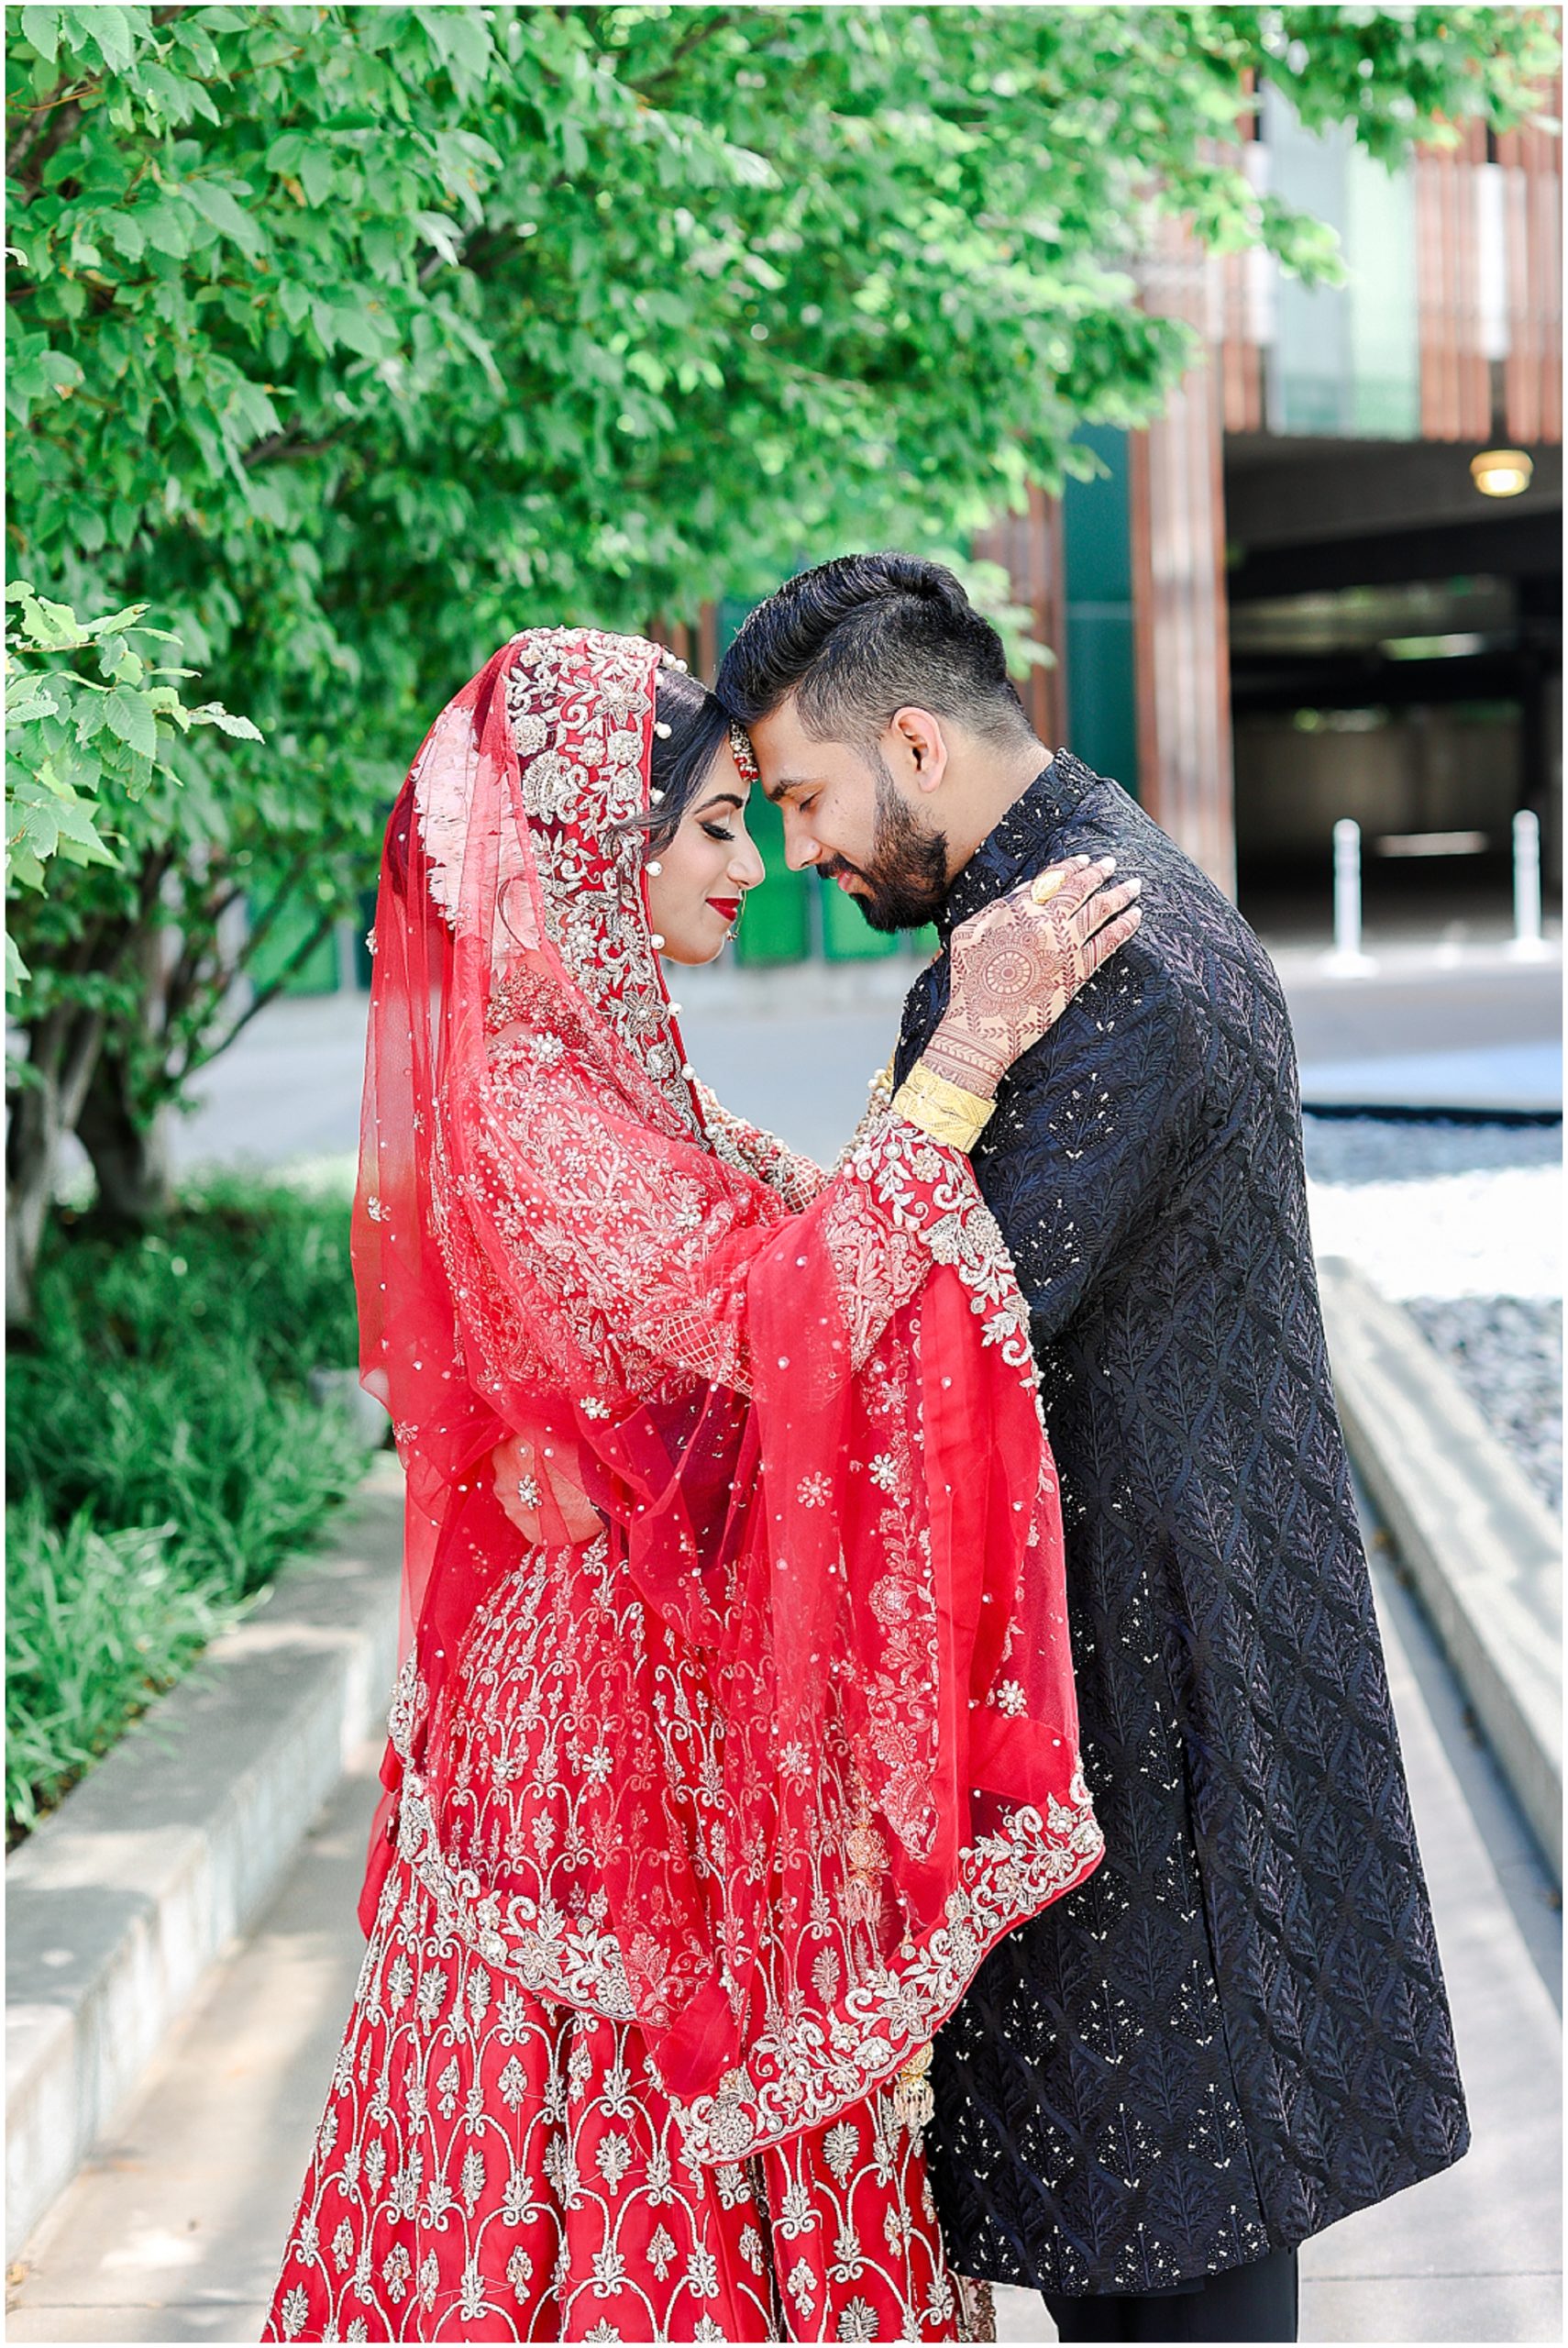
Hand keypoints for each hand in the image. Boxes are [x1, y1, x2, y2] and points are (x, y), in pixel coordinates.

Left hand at [492, 1431, 604, 1545]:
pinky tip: (561, 1510)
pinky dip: (543, 1517)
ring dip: (533, 1497)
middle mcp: (503, 1484)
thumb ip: (530, 1428)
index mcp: (504, 1454)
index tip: (535, 1454)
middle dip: (524, 1476)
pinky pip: (533, 1523)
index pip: (503, 1450)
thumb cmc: (578, 1453)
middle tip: (549, 1474)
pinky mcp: (531, 1532)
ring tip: (558, 1493)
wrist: (599, 1488)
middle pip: (507, 1478)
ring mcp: (515, 1511)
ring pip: (518, 1502)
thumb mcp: (548, 1428)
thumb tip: (525, 1419)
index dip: (520, 1452)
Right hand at [925, 855, 1141, 1096]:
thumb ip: (997, 909)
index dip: (1071, 866)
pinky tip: (1136, 916)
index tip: (1084, 859)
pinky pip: (1108, 942)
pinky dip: (1125, 927)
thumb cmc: (968, 982)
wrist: (983, 1027)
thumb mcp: (968, 934)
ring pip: (1100, 910)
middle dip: (1098, 873)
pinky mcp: (1078, 971)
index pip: (1052, 879)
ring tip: (1135, 885)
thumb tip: (1025, 892)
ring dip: (1120, 894)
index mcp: (1017, 910)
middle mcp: (1045, 923)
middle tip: (1111, 863)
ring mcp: (1065, 946)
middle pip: (1079, 889)